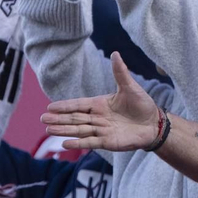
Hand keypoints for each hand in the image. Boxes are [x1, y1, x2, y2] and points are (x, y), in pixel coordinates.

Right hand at [42, 52, 160, 151]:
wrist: (154, 124)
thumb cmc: (142, 105)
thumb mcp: (130, 87)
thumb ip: (120, 73)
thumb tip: (115, 53)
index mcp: (100, 104)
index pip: (78, 104)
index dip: (64, 106)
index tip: (50, 106)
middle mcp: (98, 117)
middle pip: (74, 118)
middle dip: (59, 118)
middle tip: (43, 118)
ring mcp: (101, 130)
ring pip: (79, 130)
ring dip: (64, 130)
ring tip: (48, 129)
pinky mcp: (107, 142)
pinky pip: (90, 142)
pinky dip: (78, 143)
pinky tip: (64, 143)